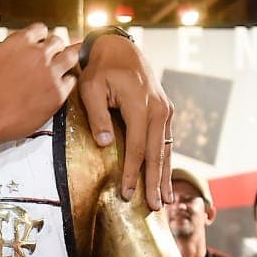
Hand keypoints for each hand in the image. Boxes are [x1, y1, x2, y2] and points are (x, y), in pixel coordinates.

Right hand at [0, 23, 78, 141]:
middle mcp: (38, 53)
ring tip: (62, 68)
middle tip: (51, 58)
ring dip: (66, 60)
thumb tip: (13, 53)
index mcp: (20, 42)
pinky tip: (59, 88)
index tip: (40, 44)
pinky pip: (71, 81)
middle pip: (58, 41)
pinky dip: (66, 83)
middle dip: (55, 48)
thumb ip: (9, 51)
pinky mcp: (57, 93)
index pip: (40, 29)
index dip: (40, 38)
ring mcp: (50, 73)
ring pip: (70, 56)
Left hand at [78, 34, 173, 209]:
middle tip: (153, 207)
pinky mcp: (164, 111)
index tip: (126, 193)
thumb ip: (97, 116)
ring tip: (164, 200)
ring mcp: (164, 110)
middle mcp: (158, 110)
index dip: (132, 173)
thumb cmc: (101, 69)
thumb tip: (105, 144)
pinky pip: (165, 140)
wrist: (120, 49)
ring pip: (165, 149)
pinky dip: (165, 161)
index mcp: (140, 106)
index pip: (137, 148)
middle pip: (156, 153)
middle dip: (155, 182)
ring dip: (164, 176)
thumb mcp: (91, 88)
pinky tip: (164, 177)